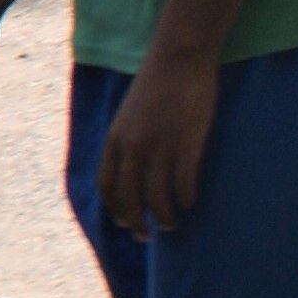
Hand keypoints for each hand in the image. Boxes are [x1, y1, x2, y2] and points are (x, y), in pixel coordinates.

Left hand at [96, 52, 220, 237]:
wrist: (178, 59)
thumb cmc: (156, 86)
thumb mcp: (130, 116)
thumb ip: (128, 141)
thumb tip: (133, 168)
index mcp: (115, 140)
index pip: (107, 186)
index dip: (115, 208)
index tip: (123, 221)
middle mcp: (132, 149)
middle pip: (128, 199)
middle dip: (136, 223)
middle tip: (146, 237)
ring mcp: (159, 149)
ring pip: (156, 199)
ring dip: (164, 218)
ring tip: (172, 226)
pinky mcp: (186, 146)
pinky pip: (183, 186)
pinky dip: (185, 200)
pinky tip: (190, 204)